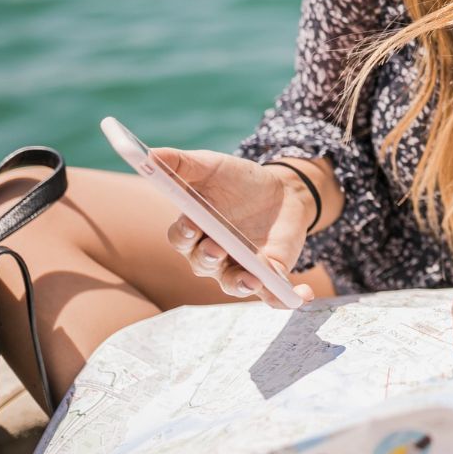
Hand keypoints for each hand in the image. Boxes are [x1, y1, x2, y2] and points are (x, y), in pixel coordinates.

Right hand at [155, 148, 315, 307]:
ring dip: (240, 283)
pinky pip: (274, 293)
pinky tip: (302, 294)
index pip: (181, 238)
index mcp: (194, 229)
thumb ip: (181, 163)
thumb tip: (150, 155)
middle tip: (216, 247)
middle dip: (208, 257)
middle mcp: (213, 254)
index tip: (192, 225)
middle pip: (203, 264)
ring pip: (234, 283)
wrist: (282, 190)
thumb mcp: (211, 166)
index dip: (184, 235)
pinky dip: (286, 298)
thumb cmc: (238, 180)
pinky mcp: (269, 274)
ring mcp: (241, 267)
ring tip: (252, 279)